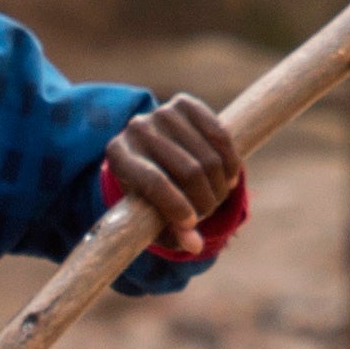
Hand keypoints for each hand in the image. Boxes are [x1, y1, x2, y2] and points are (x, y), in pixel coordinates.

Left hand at [103, 92, 239, 247]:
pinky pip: (220, 135)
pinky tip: (228, 178)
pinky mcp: (184, 103)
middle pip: (188, 170)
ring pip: (208, 157)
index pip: (154, 182)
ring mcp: (161, 112)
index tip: (192, 223)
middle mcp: (136, 129)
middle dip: (205, 200)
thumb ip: (171, 231)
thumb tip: (194, 245)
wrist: (152, 149)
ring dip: (220, 185)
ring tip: (217, 197)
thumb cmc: (149, 190)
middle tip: (208, 212)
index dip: (177, 206)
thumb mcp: (152, 213)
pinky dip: (230, 162)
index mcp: (119, 156)